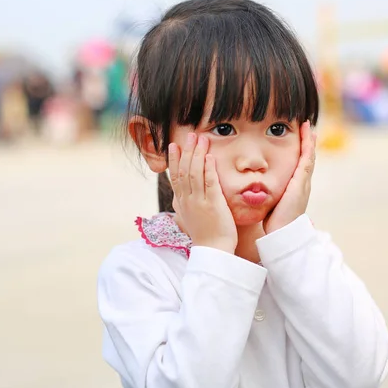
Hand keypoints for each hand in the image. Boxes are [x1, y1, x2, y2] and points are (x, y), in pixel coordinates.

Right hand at [168, 133, 237, 253]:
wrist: (213, 252)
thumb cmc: (204, 236)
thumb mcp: (189, 218)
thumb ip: (185, 205)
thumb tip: (179, 197)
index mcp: (182, 203)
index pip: (175, 177)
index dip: (174, 160)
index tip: (174, 146)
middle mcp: (188, 200)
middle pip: (184, 171)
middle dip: (186, 151)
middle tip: (190, 135)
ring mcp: (199, 202)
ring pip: (195, 173)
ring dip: (197, 154)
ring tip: (200, 139)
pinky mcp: (213, 204)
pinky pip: (209, 183)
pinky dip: (208, 169)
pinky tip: (209, 157)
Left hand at [264, 121, 316, 233]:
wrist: (282, 233)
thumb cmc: (274, 223)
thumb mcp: (272, 205)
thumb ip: (269, 197)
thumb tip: (259, 193)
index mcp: (296, 189)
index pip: (299, 166)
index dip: (300, 152)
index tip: (298, 139)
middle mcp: (303, 183)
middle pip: (307, 158)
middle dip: (308, 143)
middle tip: (307, 127)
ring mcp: (304, 182)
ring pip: (309, 155)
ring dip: (309, 140)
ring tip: (308, 125)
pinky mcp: (301, 181)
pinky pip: (307, 158)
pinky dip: (308, 144)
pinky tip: (308, 132)